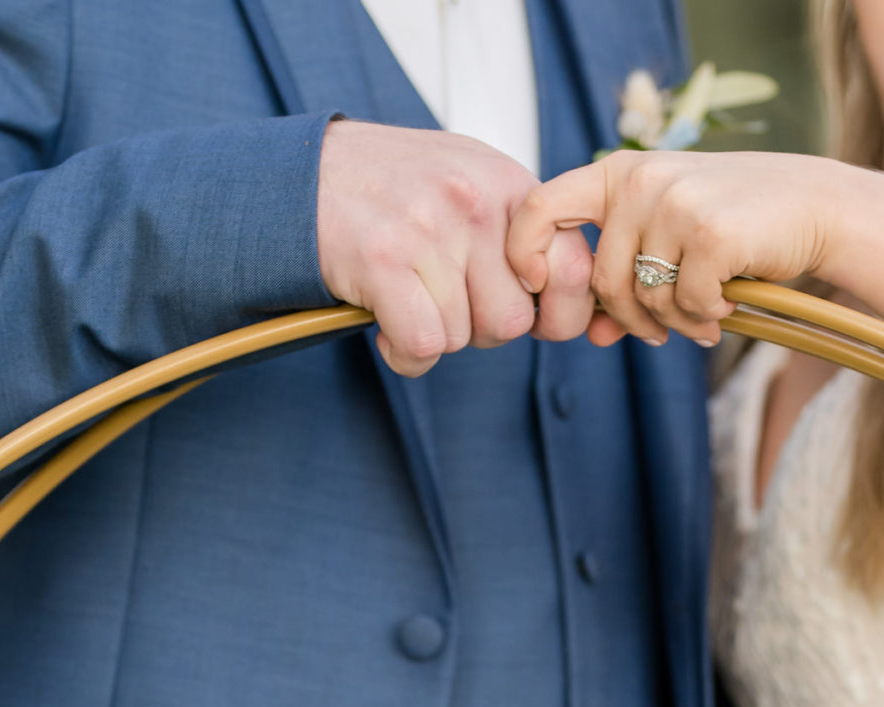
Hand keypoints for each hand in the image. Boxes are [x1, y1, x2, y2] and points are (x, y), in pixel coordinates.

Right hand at [317, 121, 596, 375]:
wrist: (308, 174)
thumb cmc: (393, 189)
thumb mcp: (471, 181)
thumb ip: (519, 229)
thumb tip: (569, 292)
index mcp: (508, 185)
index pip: (575, 269)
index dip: (557, 311)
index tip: (527, 311)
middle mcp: (476, 202)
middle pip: (514, 321)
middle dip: (481, 328)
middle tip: (445, 301)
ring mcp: (432, 230)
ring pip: (466, 337)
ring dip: (436, 335)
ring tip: (409, 299)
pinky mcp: (386, 261)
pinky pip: (424, 346)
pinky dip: (406, 354)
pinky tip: (389, 330)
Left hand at [509, 150, 841, 351]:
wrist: (811, 207)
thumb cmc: (733, 226)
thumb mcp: (669, 237)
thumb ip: (625, 276)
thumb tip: (592, 334)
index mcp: (619, 173)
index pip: (542, 207)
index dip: (527, 253)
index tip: (538, 287)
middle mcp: (641, 180)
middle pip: (604, 279)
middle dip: (633, 319)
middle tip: (664, 332)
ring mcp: (675, 202)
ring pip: (645, 297)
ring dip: (674, 324)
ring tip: (704, 316)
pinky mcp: (709, 231)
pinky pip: (685, 303)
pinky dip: (705, 318)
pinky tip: (726, 307)